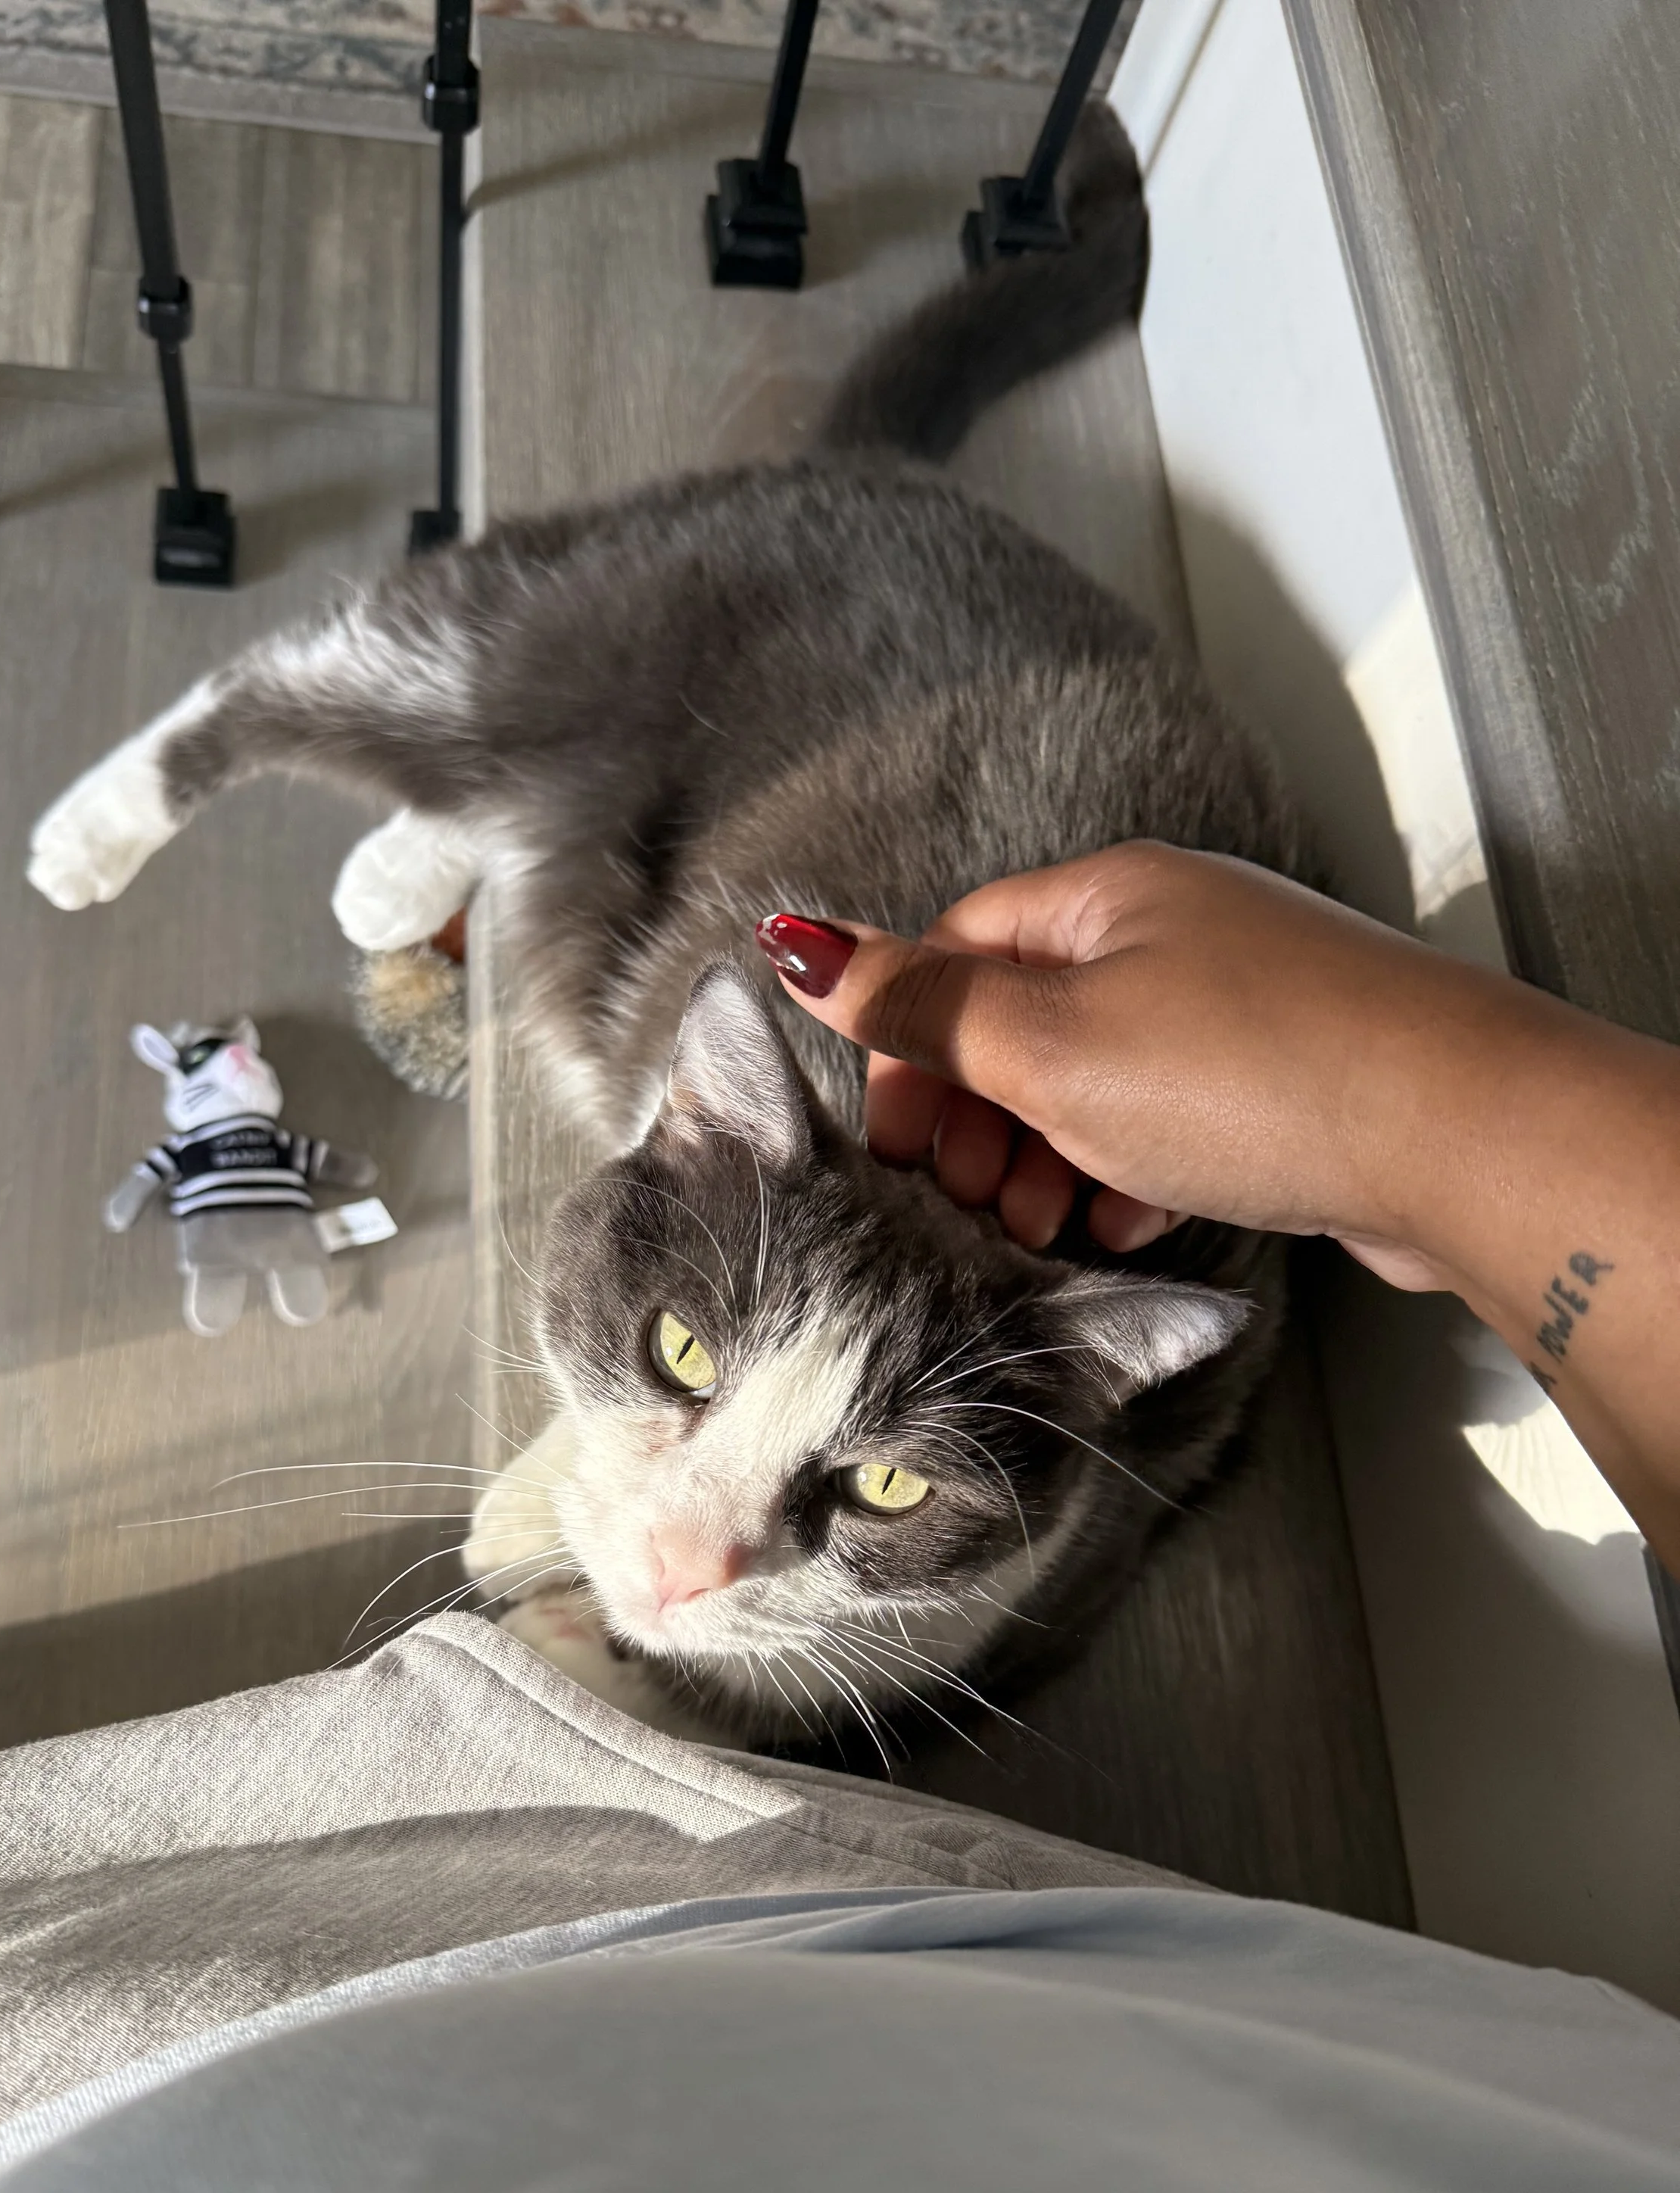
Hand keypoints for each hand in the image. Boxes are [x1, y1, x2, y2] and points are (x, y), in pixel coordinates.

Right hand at [759, 843, 1516, 1283]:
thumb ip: (925, 1006)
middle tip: (965, 1202)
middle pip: (1025, 1020)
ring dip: (1049, 1160)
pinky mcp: (1287, 1082)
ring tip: (1040, 1229)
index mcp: (1107, 896)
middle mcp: (1174, 932)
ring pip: (1098, 1081)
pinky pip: (1172, 1122)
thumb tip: (801, 943)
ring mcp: (1237, 1006)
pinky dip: (1130, 1173)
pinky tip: (1126, 1225)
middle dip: (979, 1118)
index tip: (894, 1144)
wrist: (1457, 1136)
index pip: (958, 950)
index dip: (907, 1048)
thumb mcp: (1053, 1046)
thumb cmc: (1254, 1075)